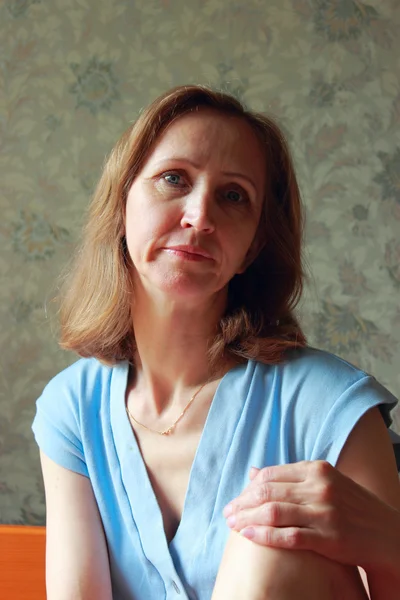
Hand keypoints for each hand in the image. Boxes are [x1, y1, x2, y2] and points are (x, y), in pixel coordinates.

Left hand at [223, 460, 399, 571]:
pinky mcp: (328, 538)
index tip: (236, 497)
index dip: (249, 487)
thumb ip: (290, 477)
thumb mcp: (324, 482)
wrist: (387, 534)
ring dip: (247, 517)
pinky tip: (248, 535)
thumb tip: (253, 471)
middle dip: (242, 502)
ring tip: (232, 524)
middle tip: (227, 512)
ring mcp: (324, 512)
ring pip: (273, 512)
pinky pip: (288, 536)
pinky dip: (264, 535)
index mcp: (317, 470)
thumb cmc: (351, 507)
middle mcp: (320, 487)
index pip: (271, 474)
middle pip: (268, 492)